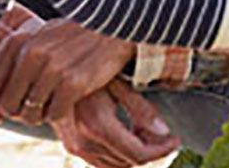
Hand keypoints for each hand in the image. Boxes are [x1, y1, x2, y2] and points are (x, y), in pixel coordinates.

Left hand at [0, 19, 136, 125]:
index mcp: (20, 43)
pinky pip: (55, 114)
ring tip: (50, 104)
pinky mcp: (75, 83)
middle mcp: (33, 55)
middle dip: (17, 112)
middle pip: (8, 105)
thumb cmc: (77, 34)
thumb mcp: (41, 35)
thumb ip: (18, 54)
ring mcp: (54, 70)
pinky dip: (58, 114)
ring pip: (30, 113)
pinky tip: (66, 102)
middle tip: (31, 109)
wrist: (117, 27)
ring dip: (39, 115)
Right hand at [51, 80, 179, 167]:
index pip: (138, 153)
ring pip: (116, 164)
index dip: (162, 150)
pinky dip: (120, 151)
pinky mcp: (71, 146)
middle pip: (128, 161)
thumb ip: (142, 110)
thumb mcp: (119, 84)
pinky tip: (129, 132)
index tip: (176, 140)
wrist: (52, 71)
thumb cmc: (88, 70)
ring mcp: (74, 146)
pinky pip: (102, 160)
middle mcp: (83, 140)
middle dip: (151, 150)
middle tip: (164, 132)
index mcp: (98, 124)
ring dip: (136, 151)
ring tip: (145, 129)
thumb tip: (165, 133)